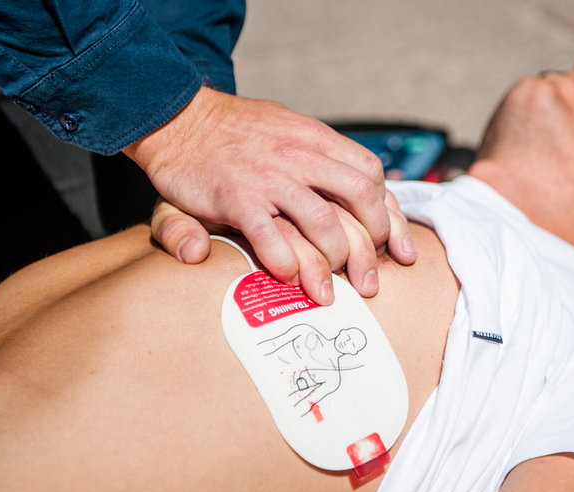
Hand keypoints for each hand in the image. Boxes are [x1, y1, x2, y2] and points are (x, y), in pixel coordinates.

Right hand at [124, 86, 405, 294]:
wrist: (177, 118)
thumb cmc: (237, 136)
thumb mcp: (287, 132)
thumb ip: (325, 160)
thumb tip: (370, 193)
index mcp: (316, 139)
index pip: (372, 175)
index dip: (390, 216)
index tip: (396, 250)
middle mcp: (301, 156)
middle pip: (360, 199)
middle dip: (372, 246)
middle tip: (369, 281)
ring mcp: (270, 177)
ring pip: (323, 222)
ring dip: (333, 261)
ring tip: (329, 291)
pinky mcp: (236, 197)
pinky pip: (271, 236)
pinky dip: (284, 262)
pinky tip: (287, 278)